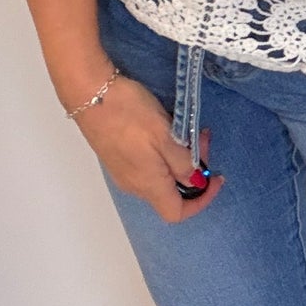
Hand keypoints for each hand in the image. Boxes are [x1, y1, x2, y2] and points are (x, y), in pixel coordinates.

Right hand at [73, 70, 225, 222]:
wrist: (89, 92)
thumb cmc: (129, 113)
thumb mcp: (165, 135)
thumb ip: (183, 162)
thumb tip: (195, 182)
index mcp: (148, 184)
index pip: (177, 213)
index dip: (202, 200)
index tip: (215, 177)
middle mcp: (134, 185)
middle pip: (171, 192)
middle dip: (194, 170)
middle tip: (202, 138)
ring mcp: (123, 171)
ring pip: (161, 176)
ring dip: (180, 158)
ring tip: (188, 131)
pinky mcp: (117, 156)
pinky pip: (148, 165)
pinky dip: (165, 153)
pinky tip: (167, 130)